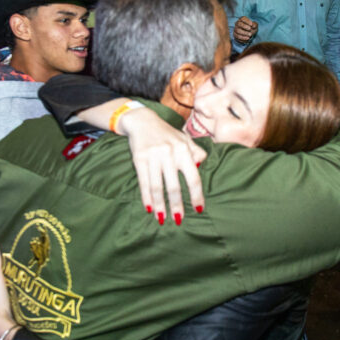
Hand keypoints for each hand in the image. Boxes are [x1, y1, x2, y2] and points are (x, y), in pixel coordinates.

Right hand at [119, 107, 206, 222]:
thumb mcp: (184, 139)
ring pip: (158, 186)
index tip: (198, 209)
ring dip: (160, 205)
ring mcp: (153, 156)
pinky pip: (144, 181)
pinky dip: (146, 196)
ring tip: (162, 218)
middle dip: (176, 205)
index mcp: (183, 150)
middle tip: (178, 219)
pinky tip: (149, 208)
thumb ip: (195, 152)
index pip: (193, 177)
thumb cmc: (166, 134)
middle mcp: (169, 153)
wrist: (142, 120)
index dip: (196, 195)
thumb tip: (200, 168)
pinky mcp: (139, 158)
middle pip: (174, 185)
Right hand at [233, 16, 257, 43]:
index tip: (251, 24)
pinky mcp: (235, 35)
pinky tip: (248, 38)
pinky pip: (237, 36)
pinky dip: (243, 37)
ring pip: (238, 30)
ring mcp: (235, 29)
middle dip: (244, 26)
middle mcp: (237, 23)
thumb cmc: (252, 28)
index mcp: (242, 19)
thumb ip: (255, 25)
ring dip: (244, 33)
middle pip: (239, 24)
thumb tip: (253, 25)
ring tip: (250, 35)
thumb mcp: (255, 26)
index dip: (247, 21)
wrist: (250, 35)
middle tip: (250, 29)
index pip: (242, 18)